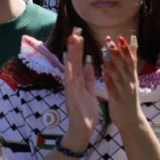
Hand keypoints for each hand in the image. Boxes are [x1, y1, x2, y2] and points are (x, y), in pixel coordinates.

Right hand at [61, 28, 99, 153]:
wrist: (82, 129)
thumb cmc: (85, 113)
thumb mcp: (90, 92)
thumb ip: (88, 78)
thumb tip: (89, 63)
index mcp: (77, 82)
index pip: (77, 61)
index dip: (78, 48)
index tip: (80, 34)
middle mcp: (72, 82)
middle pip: (73, 60)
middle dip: (74, 45)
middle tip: (75, 30)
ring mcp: (70, 87)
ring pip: (71, 66)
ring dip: (71, 52)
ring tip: (73, 38)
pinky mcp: (71, 94)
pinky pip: (71, 78)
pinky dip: (70, 68)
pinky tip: (70, 58)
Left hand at [102, 34, 141, 128]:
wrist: (131, 122)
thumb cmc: (127, 101)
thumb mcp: (128, 84)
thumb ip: (124, 72)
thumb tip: (120, 57)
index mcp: (131, 78)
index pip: (131, 61)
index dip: (128, 49)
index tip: (125, 36)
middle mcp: (130, 82)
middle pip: (125, 64)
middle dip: (120, 51)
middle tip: (115, 38)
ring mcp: (124, 91)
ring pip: (119, 74)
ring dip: (113, 62)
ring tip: (107, 50)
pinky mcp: (117, 99)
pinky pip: (112, 88)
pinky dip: (109, 79)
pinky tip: (104, 71)